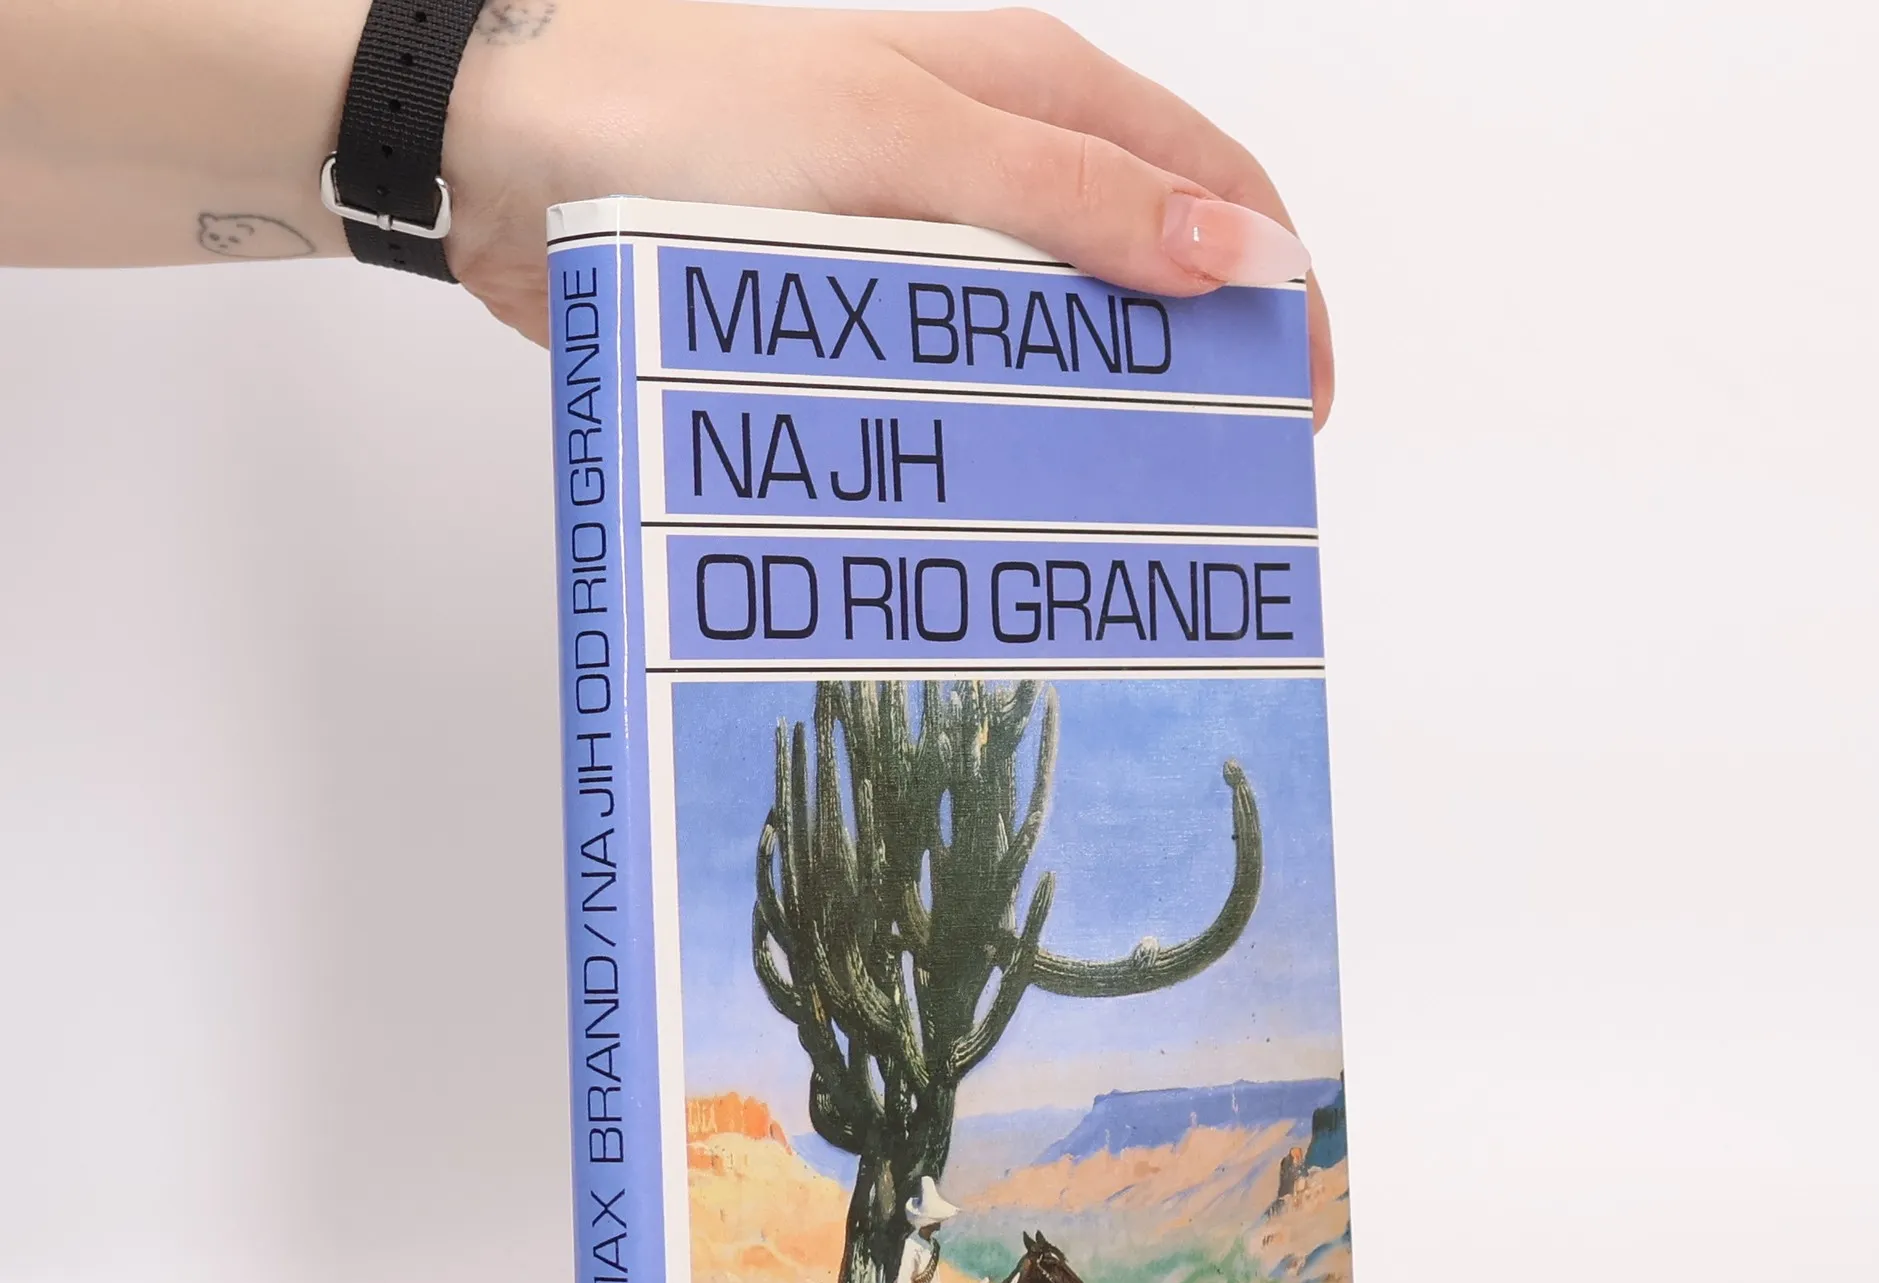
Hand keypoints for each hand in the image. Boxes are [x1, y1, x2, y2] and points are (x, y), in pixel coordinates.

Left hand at [445, 2, 1332, 422]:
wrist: (506, 148)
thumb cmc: (690, 106)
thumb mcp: (905, 141)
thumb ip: (1071, 197)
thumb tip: (1236, 254)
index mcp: (1034, 88)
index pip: (1211, 185)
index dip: (1276, 291)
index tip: (1296, 410)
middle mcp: (992, 159)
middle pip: (1141, 273)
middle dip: (1192, 371)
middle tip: (1210, 491)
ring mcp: (921, 236)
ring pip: (1049, 339)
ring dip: (1087, 422)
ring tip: (1111, 522)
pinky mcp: (852, 306)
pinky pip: (954, 379)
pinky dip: (991, 438)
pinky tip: (997, 502)